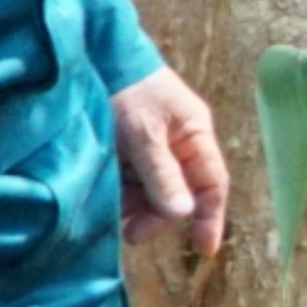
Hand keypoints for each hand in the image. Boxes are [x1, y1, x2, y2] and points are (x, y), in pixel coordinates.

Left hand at [114, 66, 229, 260]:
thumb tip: (183, 213)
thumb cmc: (127, 91)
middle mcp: (178, 144)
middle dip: (157, 215)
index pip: (212, 184)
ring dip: (136, 206)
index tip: (205, 250)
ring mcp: (153, 145)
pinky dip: (122, 192)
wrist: (95, 56)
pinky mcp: (129, 146)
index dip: (211, 218)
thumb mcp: (143, 134)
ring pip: (152, 189)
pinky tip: (107, 200)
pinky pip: (132, 179)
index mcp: (195, 135)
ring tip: (114, 216)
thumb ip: (162, 174)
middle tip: (132, 234)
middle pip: (178, 192)